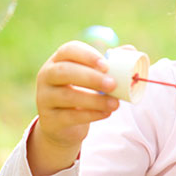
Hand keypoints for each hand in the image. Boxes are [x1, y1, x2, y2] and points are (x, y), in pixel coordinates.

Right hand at [28, 41, 118, 173]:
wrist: (63, 125)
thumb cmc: (82, 92)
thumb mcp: (93, 76)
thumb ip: (110, 63)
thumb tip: (130, 50)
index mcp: (58, 59)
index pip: (68, 50)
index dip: (87, 56)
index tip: (106, 65)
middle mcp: (47, 75)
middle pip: (64, 71)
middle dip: (91, 77)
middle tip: (113, 84)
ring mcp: (44, 97)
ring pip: (67, 96)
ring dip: (94, 100)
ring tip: (115, 104)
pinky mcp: (48, 119)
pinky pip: (69, 116)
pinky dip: (90, 115)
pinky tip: (106, 113)